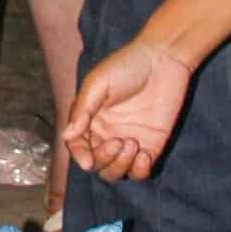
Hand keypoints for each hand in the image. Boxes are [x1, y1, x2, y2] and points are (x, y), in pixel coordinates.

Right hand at [62, 40, 193, 181]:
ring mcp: (129, 142)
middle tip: (117, 142)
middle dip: (104, 160)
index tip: (88, 161)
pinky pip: (140, 172)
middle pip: (97, 164)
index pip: (77, 146)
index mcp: (90, 119)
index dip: (79, 156)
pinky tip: (144, 154)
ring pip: (116, 172)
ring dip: (120, 166)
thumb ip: (82, 110)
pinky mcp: (152, 146)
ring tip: (133, 145)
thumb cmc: (126, 65)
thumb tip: (68, 135)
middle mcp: (107, 134)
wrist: (163, 59)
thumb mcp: (98, 83)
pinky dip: (139, 171)